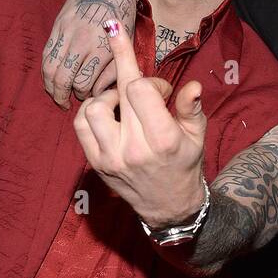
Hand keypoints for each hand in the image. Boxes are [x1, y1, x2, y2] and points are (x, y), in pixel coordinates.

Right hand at [43, 0, 136, 107]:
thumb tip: (98, 93)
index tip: (85, 99)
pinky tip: (50, 78)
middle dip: (62, 96)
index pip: (83, 83)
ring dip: (50, 85)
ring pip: (50, 67)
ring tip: (55, 95)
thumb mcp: (125, 46)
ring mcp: (66, 33)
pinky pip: (46, 53)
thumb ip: (111, 72)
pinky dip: (46, 69)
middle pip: (63, 78)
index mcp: (100, 49)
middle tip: (65, 105)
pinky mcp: (57, 27)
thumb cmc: (121, 18)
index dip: (82, 95)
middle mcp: (81, 42)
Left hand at [73, 22, 207, 227]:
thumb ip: (191, 108)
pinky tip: (105, 112)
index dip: (151, 80)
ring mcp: (111, 157)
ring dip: (107, 96)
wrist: (167, 206)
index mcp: (162, 140)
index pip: (140, 89)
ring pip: (94, 108)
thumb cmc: (184, 164)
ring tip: (120, 101)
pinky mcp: (96, 163)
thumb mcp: (196, 136)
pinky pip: (81, 125)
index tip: (162, 90)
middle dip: (127, 71)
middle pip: (118, 93)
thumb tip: (193, 86)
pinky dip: (90, 111)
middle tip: (137, 75)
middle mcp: (134, 149)